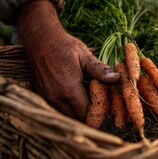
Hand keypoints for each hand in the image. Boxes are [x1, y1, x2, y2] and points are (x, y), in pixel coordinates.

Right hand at [17, 0, 119, 119]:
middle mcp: (56, 98)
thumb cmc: (65, 46)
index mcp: (69, 90)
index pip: (86, 113)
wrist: (40, 39)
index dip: (98, 114)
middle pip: (77, 118)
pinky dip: (69, 108)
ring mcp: (47, 98)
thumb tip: (117, 79)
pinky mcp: (43, 96)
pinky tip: (77, 98)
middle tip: (101, 105)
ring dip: (79, 113)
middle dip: (90, 116)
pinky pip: (58, 109)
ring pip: (67, 116)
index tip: (108, 107)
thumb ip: (100, 70)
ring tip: (90, 101)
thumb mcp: (85, 56)